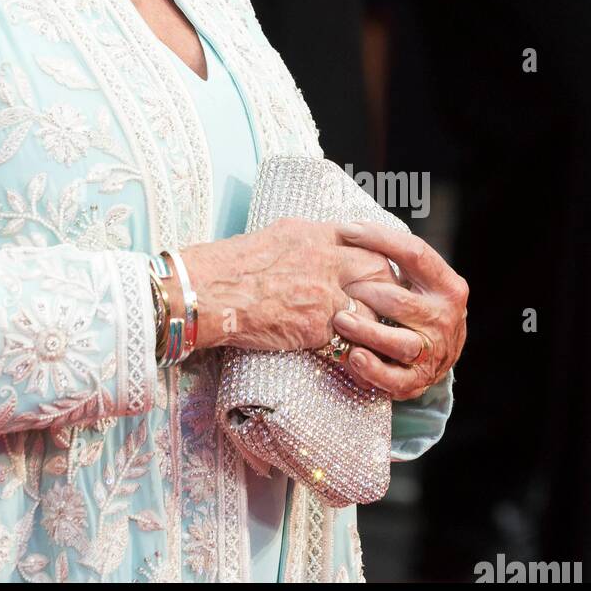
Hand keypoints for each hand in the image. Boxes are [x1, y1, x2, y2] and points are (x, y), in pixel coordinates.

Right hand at [178, 220, 398, 353]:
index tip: (376, 270)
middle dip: (384, 287)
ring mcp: (322, 294)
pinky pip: (348, 339)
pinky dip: (353, 349)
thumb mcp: (272, 237)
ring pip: (371, 309)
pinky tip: (352, 356)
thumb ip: (304, 241)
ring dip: (373, 323)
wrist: (206, 292)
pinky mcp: (314, 327)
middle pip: (377, 270)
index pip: (363, 239)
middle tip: (384, 302)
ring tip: (372, 334)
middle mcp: (323, 259)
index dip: (374, 256)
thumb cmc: (228, 265)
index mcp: (311, 234)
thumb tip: (319, 246)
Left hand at [331, 221, 467, 400]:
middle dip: (365, 292)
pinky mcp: (419, 380)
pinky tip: (353, 357)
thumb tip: (347, 225)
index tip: (346, 230)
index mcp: (447, 285)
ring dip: (367, 332)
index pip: (415, 253)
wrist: (438, 352)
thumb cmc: (414, 302)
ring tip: (340, 321)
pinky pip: (396, 379)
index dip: (379, 238)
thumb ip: (391, 254)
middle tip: (335, 285)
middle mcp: (445, 319)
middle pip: (401, 301)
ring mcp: (434, 352)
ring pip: (400, 343)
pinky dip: (374, 370)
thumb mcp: (414, 277)